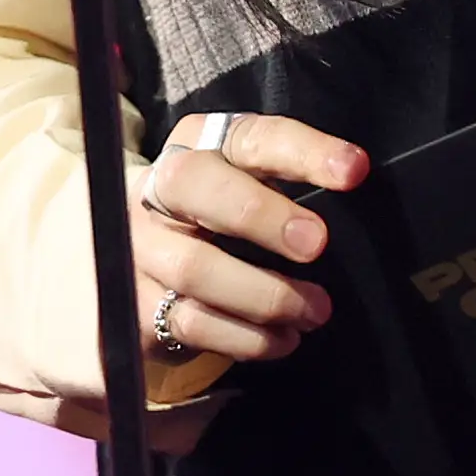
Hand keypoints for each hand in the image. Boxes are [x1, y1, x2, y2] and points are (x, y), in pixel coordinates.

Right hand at [134, 110, 370, 372]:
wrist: (121, 254)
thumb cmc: (211, 212)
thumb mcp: (239, 181)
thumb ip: (283, 181)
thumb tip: (352, 193)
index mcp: (198, 145)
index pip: (250, 136)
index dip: (303, 150)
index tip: (353, 170)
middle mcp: (157, 189)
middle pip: (195, 186)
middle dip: (260, 214)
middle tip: (316, 244)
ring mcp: (140, 248)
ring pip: (193, 267)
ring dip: (265, 294)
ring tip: (316, 310)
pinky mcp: (134, 305)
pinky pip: (191, 323)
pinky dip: (247, 338)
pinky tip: (284, 339)